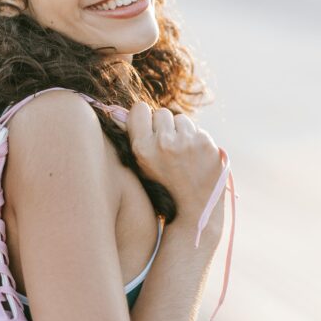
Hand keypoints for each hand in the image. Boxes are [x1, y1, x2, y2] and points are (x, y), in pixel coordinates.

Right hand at [120, 103, 223, 228]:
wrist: (194, 210)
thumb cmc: (163, 187)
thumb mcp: (140, 165)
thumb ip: (131, 136)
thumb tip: (115, 110)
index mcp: (142, 149)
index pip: (139, 109)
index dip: (144, 119)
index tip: (149, 131)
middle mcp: (163, 143)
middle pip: (160, 113)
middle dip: (164, 127)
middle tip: (168, 150)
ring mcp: (186, 142)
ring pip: (180, 118)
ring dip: (181, 132)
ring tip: (182, 156)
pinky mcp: (205, 142)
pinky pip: (196, 129)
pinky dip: (196, 140)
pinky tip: (196, 159)